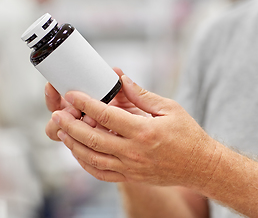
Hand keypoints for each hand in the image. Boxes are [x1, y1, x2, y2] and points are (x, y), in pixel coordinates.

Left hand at [51, 76, 220, 187]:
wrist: (200, 166)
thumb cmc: (187, 135)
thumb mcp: (169, 108)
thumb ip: (141, 95)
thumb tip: (122, 79)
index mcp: (144, 131)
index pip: (107, 115)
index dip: (86, 103)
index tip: (72, 94)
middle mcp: (134, 152)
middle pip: (93, 138)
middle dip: (71, 125)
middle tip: (57, 114)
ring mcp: (131, 167)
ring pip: (93, 158)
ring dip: (74, 145)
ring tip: (62, 132)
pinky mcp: (131, 177)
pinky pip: (102, 173)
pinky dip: (86, 163)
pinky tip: (78, 153)